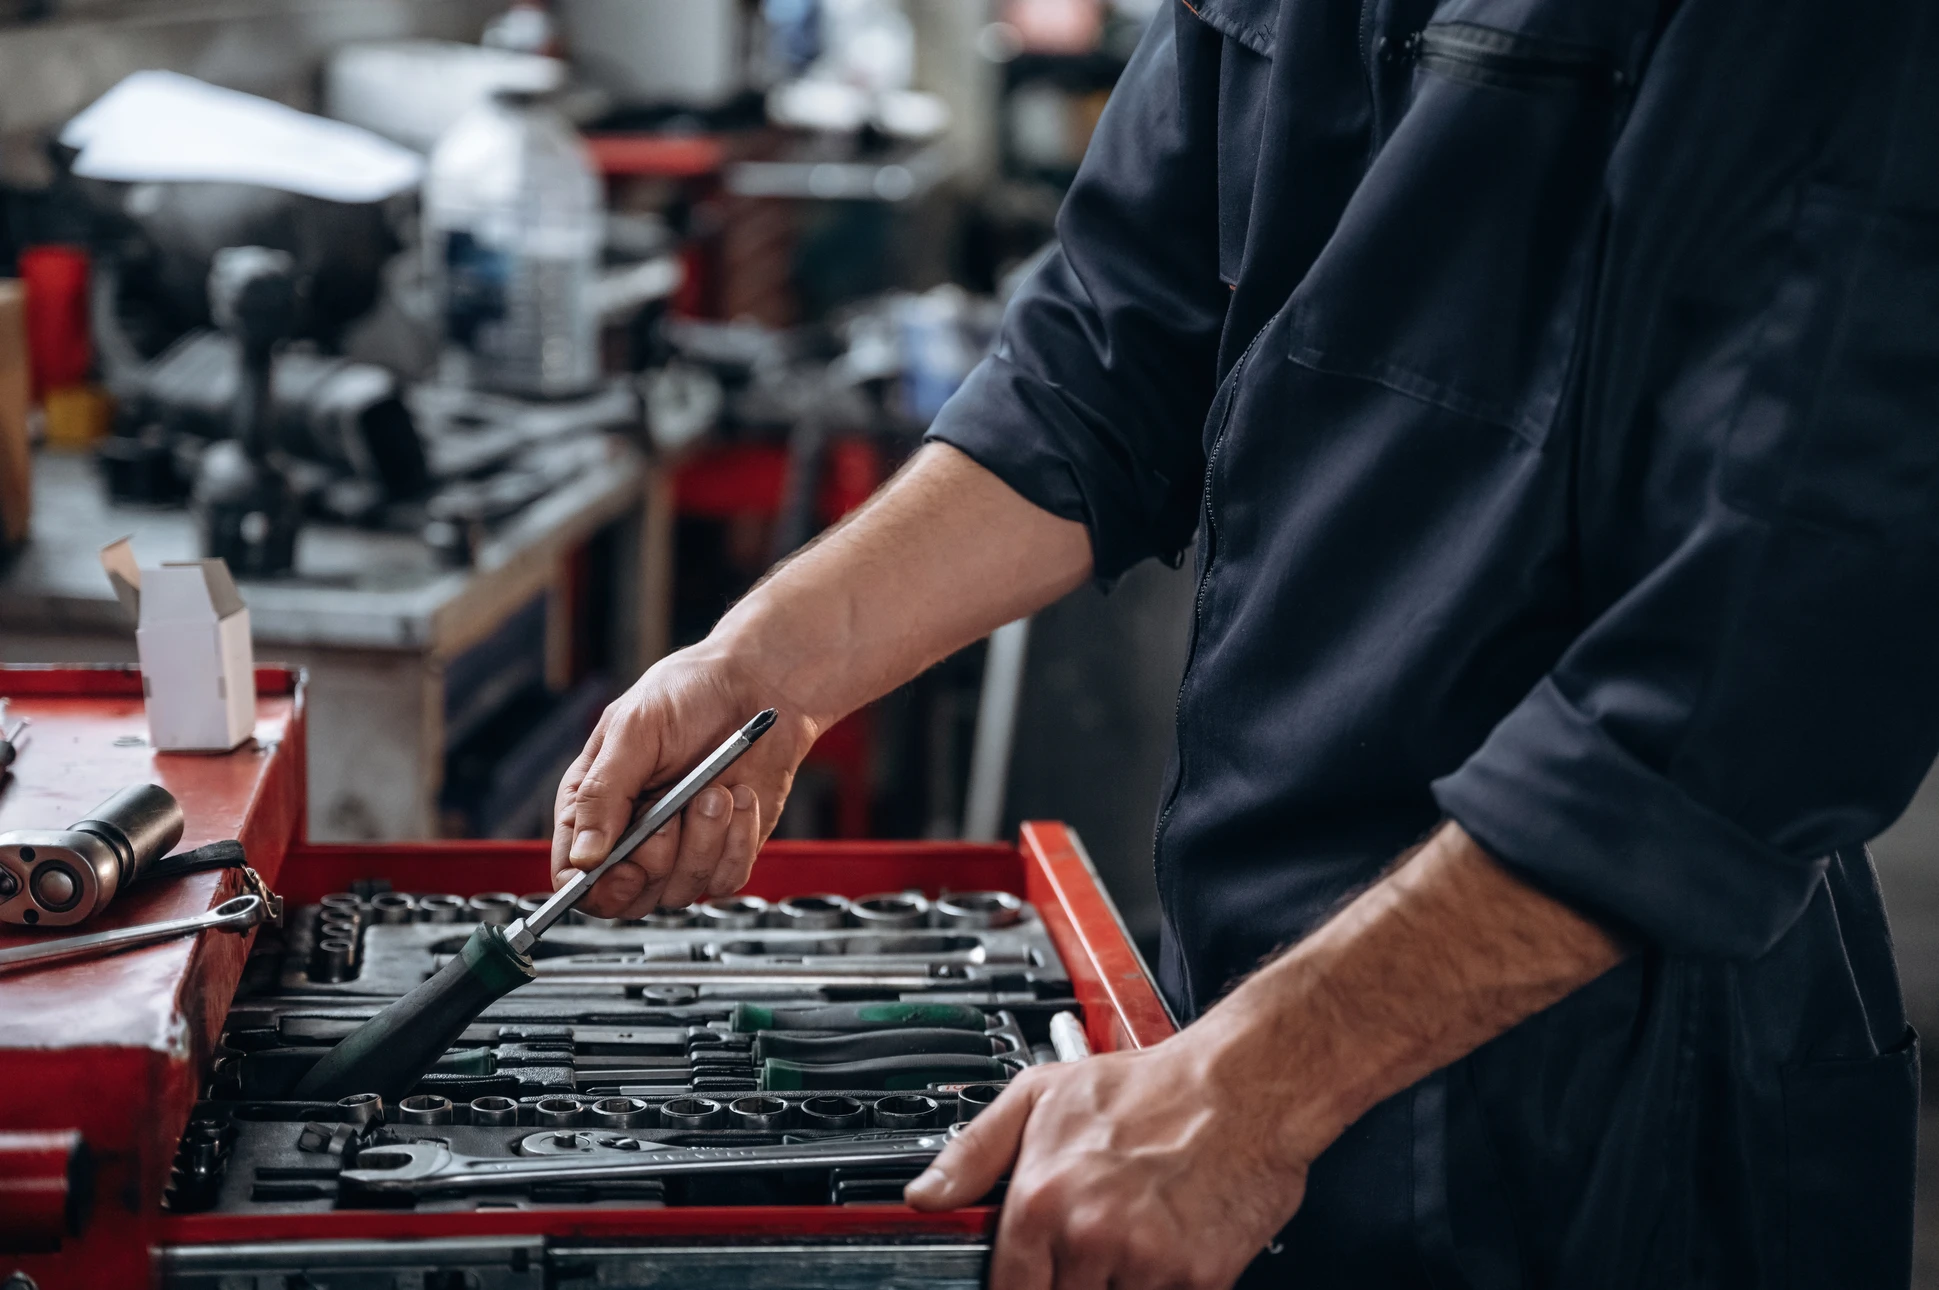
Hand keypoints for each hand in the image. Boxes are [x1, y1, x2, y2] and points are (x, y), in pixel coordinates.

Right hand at [550, 645, 818, 916]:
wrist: (757, 684)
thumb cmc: (688, 694)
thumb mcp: (633, 730)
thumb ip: (602, 793)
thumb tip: (583, 858)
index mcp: (594, 806)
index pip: (573, 874)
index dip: (593, 886)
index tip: (623, 867)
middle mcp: (633, 835)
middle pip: (627, 896)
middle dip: (655, 860)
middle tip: (670, 816)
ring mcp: (681, 847)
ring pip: (680, 890)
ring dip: (703, 841)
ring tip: (715, 791)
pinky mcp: (726, 850)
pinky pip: (726, 878)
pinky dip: (738, 841)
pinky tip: (741, 797)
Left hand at [904, 1033, 1321, 1289]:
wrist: (1246, 1085)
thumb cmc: (1150, 1089)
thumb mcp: (1041, 1095)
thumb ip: (973, 1152)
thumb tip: (924, 1194)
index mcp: (1043, 1200)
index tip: (1028, 1282)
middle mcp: (1090, 1238)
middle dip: (1067, 1286)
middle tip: (1088, 1256)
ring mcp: (1146, 1265)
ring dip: (1114, 1289)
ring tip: (1126, 1247)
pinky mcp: (1198, 1281)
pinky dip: (1160, 1287)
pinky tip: (1164, 1252)